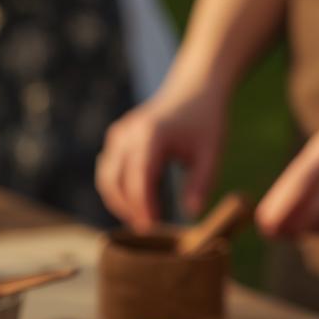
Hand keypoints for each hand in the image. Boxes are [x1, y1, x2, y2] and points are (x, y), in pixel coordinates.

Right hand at [95, 89, 228, 230]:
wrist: (193, 88)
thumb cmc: (204, 121)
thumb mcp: (211, 152)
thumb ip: (201, 183)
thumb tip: (191, 214)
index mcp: (151, 135)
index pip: (139, 178)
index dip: (143, 205)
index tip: (152, 227)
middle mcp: (128, 134)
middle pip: (115, 181)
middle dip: (128, 209)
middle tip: (148, 230)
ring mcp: (118, 135)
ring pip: (107, 178)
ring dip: (119, 202)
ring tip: (142, 220)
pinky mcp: (116, 138)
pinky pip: (108, 171)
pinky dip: (118, 190)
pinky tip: (137, 204)